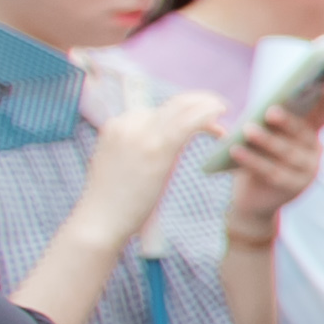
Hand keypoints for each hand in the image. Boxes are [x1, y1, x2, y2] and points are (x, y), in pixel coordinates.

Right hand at [67, 83, 224, 247]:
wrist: (99, 220)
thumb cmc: (112, 201)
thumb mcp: (121, 165)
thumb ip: (139, 150)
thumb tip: (164, 148)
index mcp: (116, 126)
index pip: (156, 110)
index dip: (182, 112)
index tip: (200, 120)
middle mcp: (127, 124)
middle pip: (172, 104)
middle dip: (198, 103)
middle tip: (219, 110)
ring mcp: (141, 134)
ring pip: (182, 108)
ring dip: (207, 105)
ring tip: (224, 110)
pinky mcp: (157, 149)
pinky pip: (188, 123)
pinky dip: (207, 114)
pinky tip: (220, 112)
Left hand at [211, 75, 323, 249]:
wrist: (253, 199)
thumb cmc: (259, 157)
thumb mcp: (269, 137)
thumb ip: (274, 123)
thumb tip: (267, 106)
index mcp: (311, 135)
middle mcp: (314, 152)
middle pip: (302, 134)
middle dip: (287, 121)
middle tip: (270, 111)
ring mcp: (306, 172)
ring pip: (286, 153)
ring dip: (267, 140)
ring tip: (248, 130)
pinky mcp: (291, 188)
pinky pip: (270, 171)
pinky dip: (252, 160)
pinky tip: (236, 150)